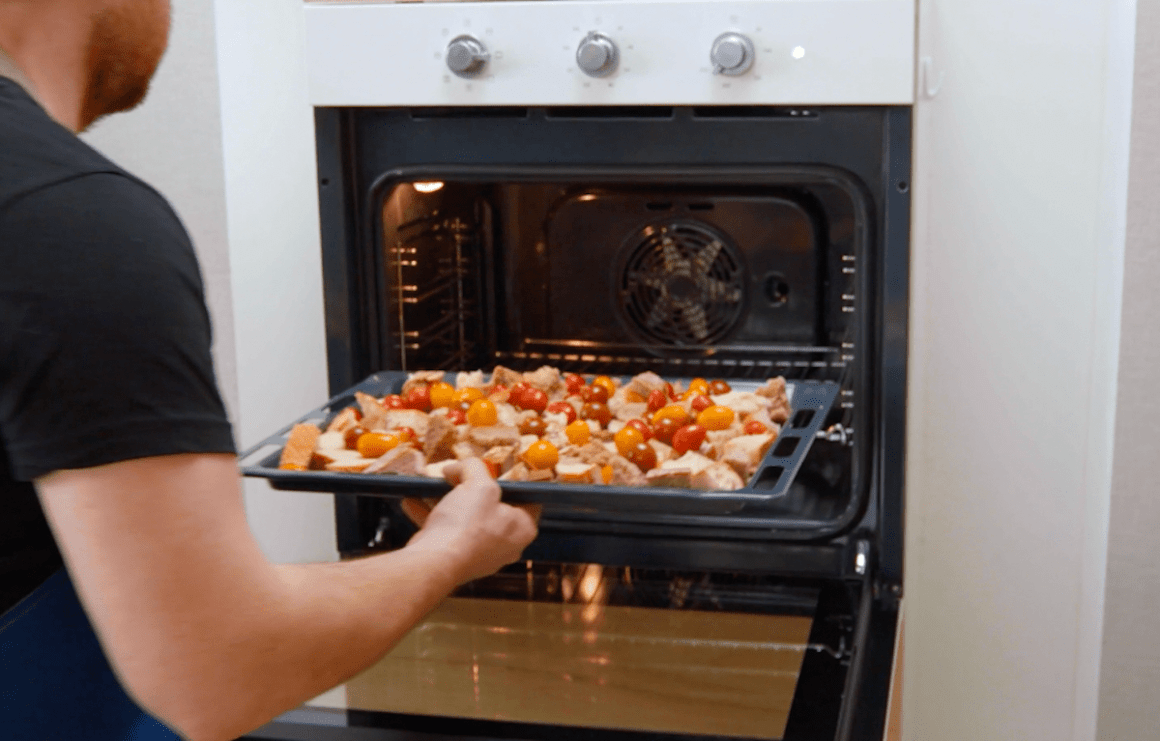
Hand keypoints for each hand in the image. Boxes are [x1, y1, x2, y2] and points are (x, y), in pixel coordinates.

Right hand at [400, 458, 539, 584]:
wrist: (434, 563)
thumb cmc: (466, 526)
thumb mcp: (478, 484)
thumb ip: (473, 468)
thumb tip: (457, 467)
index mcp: (522, 527)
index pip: (527, 499)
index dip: (510, 481)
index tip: (493, 470)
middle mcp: (505, 544)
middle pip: (491, 508)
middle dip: (471, 489)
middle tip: (457, 475)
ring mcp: (480, 554)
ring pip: (465, 520)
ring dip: (446, 501)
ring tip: (431, 485)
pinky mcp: (456, 560)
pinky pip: (446, 533)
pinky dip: (430, 516)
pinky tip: (412, 501)